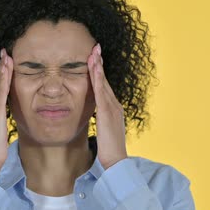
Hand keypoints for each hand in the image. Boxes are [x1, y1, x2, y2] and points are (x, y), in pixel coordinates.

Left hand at [87, 43, 127, 169]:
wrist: (116, 162)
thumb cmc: (109, 151)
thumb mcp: (104, 132)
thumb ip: (101, 122)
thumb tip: (96, 117)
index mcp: (114, 110)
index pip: (105, 88)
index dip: (100, 72)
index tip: (95, 59)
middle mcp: (115, 106)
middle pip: (105, 81)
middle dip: (100, 63)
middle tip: (95, 47)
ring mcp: (112, 108)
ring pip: (104, 83)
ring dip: (98, 66)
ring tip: (93, 52)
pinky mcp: (107, 113)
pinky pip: (101, 92)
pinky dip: (97, 78)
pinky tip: (94, 68)